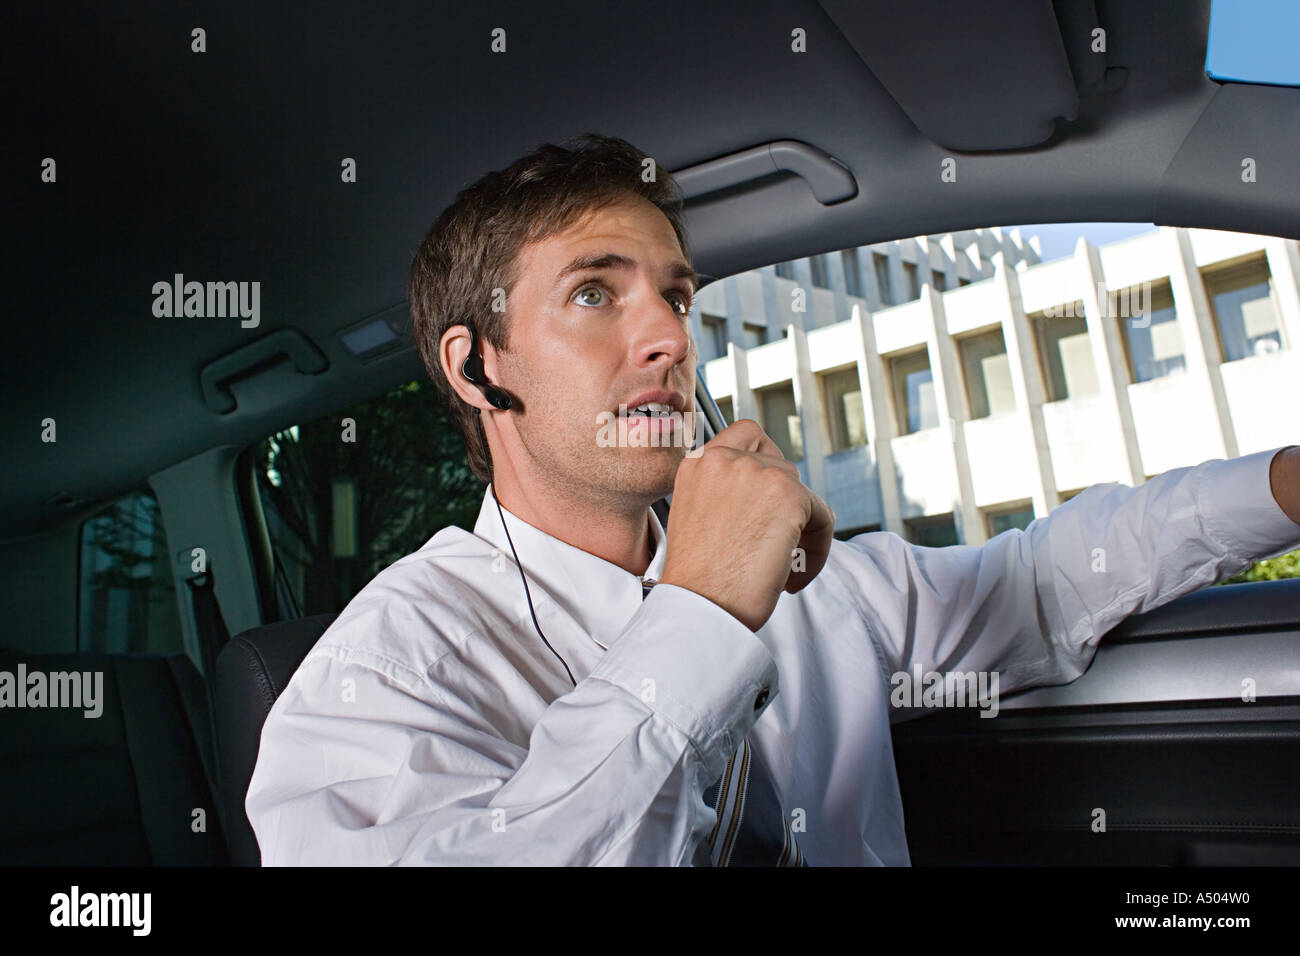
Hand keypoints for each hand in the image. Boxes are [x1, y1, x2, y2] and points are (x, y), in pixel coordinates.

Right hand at [660, 419, 835, 630]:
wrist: (697, 607)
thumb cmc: (697, 580)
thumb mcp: (699, 518)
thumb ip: (727, 493)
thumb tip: (769, 497)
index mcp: (697, 463)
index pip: (747, 435)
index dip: (765, 466)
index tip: (766, 504)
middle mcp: (724, 459)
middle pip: (782, 466)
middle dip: (786, 509)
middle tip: (776, 548)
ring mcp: (757, 472)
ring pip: (803, 494)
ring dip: (801, 531)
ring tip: (783, 568)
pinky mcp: (787, 494)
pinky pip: (822, 517)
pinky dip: (818, 550)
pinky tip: (794, 577)